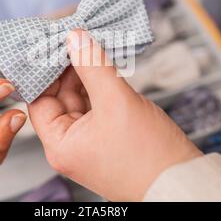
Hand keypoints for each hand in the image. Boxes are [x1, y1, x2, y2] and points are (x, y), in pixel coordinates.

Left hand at [28, 30, 201, 200]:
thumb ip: (93, 66)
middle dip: (68, 69)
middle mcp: (70, 145)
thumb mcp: (117, 102)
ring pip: (80, 99)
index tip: (54, 45)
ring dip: (85, 75)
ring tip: (92, 48)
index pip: (40, 100)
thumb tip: (75, 38)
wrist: (180, 182)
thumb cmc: (149, 155)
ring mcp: (89, 141)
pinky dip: (99, 86)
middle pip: (60, 98)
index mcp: (60, 144)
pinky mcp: (107, 137)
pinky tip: (104, 68)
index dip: (45, 72)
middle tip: (76, 40)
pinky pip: (96, 106)